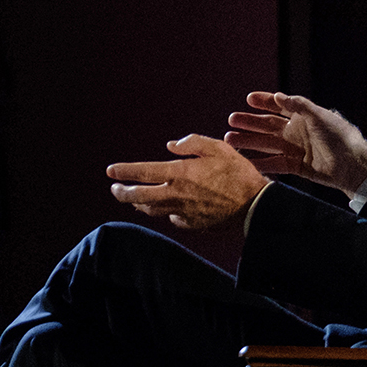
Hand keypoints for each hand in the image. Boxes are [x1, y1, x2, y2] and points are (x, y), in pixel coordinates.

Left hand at [105, 134, 269, 228]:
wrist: (255, 205)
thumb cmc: (238, 173)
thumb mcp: (217, 147)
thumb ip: (192, 143)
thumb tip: (170, 146)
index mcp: (180, 173)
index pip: (143, 172)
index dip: (124, 172)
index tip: (111, 171)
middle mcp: (177, 194)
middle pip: (139, 196)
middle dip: (122, 193)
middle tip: (114, 189)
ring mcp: (183, 211)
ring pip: (152, 210)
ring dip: (139, 203)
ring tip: (133, 198)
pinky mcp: (192, 224)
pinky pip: (172, 218)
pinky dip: (166, 212)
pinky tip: (166, 207)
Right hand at [224, 92, 366, 195]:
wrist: (354, 166)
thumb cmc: (340, 137)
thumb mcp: (320, 116)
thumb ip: (299, 105)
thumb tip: (278, 96)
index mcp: (304, 117)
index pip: (280, 107)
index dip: (265, 102)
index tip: (249, 99)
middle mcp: (298, 132)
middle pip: (269, 126)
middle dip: (250, 123)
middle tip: (231, 120)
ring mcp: (296, 150)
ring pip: (268, 145)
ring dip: (250, 142)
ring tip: (229, 140)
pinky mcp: (297, 167)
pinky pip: (275, 164)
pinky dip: (261, 163)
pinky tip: (247, 162)